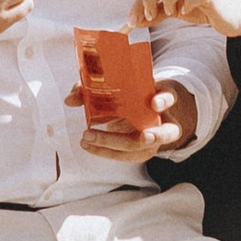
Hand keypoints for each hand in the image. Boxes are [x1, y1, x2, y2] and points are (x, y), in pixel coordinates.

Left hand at [65, 75, 201, 163]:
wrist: (146, 108)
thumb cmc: (134, 93)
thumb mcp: (122, 84)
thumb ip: (95, 87)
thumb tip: (70, 99)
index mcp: (162, 96)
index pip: (170, 96)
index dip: (164, 100)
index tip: (154, 104)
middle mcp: (164, 120)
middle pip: (165, 133)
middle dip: (151, 136)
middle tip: (134, 134)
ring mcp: (155, 139)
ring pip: (142, 148)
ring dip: (114, 144)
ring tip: (89, 138)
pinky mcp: (142, 151)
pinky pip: (126, 156)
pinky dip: (105, 151)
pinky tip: (88, 145)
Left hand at [134, 0, 240, 40]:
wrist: (232, 14)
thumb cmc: (203, 8)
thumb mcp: (175, 10)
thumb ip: (157, 13)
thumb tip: (134, 22)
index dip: (139, 2)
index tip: (132, 21)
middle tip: (149, 16)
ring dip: (169, 0)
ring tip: (173, 12)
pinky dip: (187, 4)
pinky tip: (187, 12)